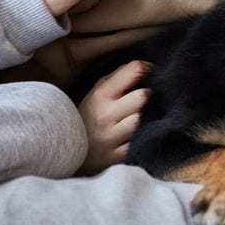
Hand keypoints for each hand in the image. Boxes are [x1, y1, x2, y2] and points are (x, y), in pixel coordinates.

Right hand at [77, 60, 150, 174]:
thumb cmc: (90, 116)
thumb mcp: (96, 92)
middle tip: (153, 96)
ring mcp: (111, 138)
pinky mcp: (117, 157)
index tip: (153, 73)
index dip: (148, 68)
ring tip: (149, 115)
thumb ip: (117, 78)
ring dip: (150, 117)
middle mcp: (105, 115)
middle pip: (143, 96)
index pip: (133, 71)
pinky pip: (140, 143)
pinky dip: (144, 137)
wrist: (70, 150)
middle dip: (152, 94)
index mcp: (101, 95)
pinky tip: (143, 133)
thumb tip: (144, 67)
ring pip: (143, 121)